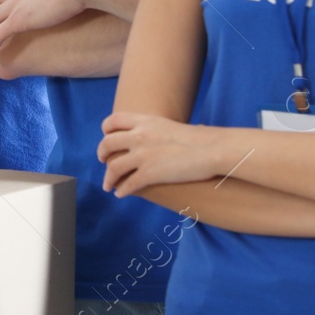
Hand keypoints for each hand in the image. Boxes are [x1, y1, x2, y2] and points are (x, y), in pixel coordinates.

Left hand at [97, 112, 225, 196]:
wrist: (212, 149)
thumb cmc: (199, 139)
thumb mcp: (170, 126)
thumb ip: (155, 130)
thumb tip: (154, 137)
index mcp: (144, 121)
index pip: (114, 120)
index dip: (106, 130)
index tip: (107, 137)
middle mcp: (139, 136)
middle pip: (107, 143)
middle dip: (102, 153)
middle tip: (103, 160)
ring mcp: (143, 155)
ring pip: (113, 167)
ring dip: (108, 178)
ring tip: (108, 185)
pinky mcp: (150, 173)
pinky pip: (128, 184)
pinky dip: (122, 190)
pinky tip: (120, 194)